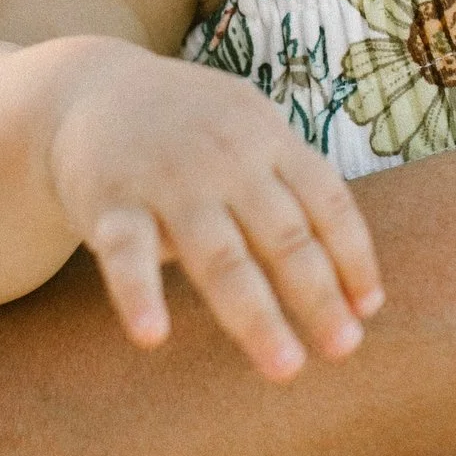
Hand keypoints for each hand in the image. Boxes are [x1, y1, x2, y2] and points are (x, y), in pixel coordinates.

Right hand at [44, 41, 384, 379]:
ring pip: (220, 256)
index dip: (353, 255)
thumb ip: (293, 187)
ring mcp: (168, 181)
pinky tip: (153, 335)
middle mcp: (227, 158)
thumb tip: (350, 280)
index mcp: (269, 138)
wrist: (87, 88)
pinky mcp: (111, 204)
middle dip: (318, 296)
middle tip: (344, 348)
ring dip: (256, 315)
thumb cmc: (191, 126)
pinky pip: (126, 255)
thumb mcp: (250, 129)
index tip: (367, 307)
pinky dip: (138, 294)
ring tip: (285, 366)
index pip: (327, 201)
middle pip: (284, 236)